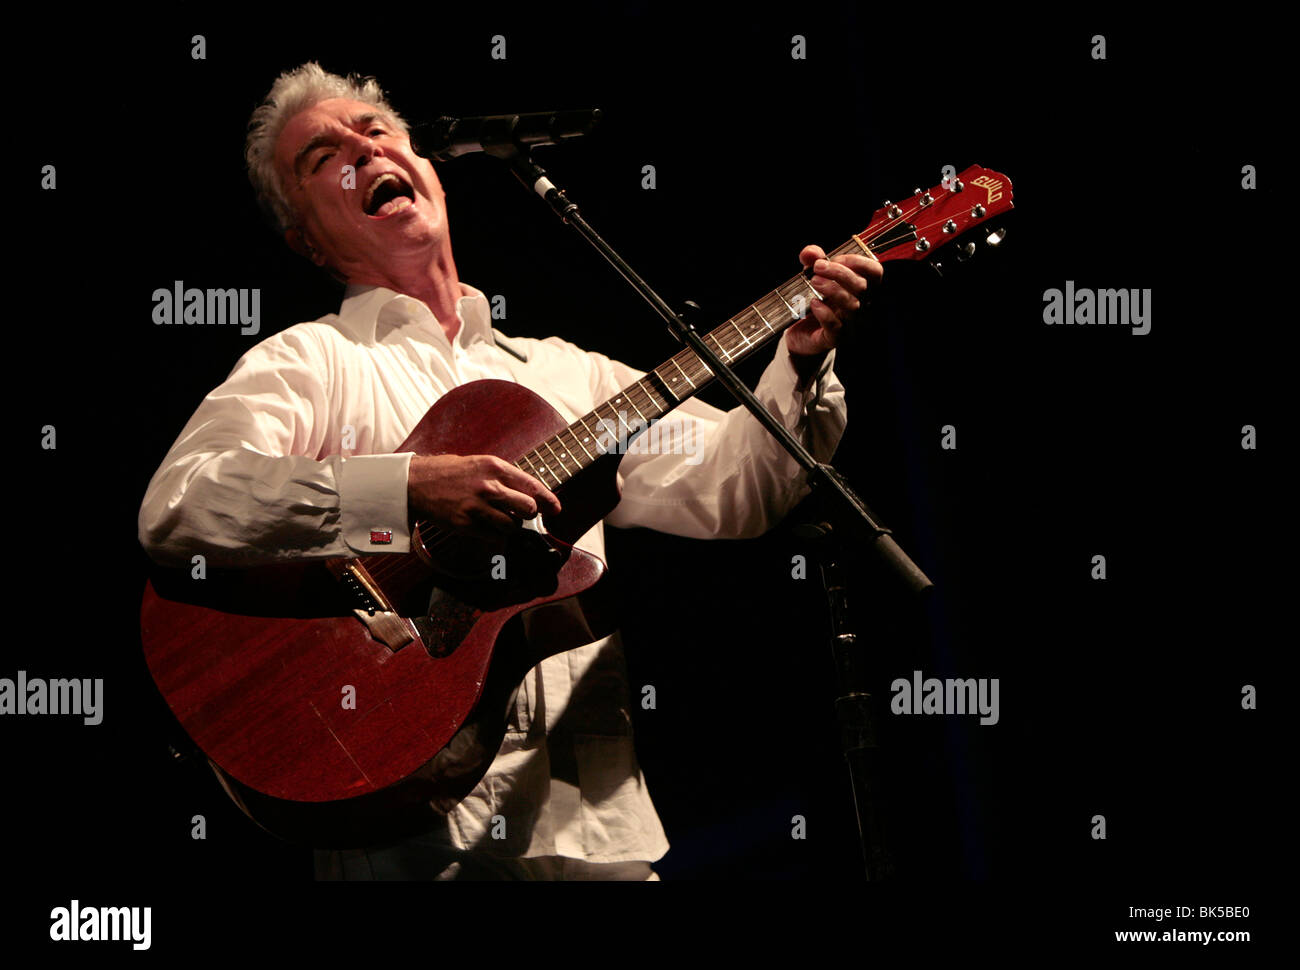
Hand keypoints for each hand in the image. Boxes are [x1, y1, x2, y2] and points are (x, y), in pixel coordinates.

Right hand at [408, 454, 561, 538]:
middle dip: (529, 514)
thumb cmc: (450, 472)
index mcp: (495, 467)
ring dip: (511, 526)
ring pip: (512, 526)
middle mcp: (488, 486)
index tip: (556, 509)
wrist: (416, 483)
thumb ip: (504, 476)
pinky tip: (488, 529)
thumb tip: (530, 492)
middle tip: (521, 514)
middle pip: (528, 508)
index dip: (549, 500)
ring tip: (500, 520)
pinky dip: (497, 537)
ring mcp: (477, 507)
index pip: (532, 486)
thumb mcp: (480, 463)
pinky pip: (495, 537)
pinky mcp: (466, 524)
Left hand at [784, 244, 882, 360]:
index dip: (858, 261)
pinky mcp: (835, 338)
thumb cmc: (813, 302)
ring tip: (813, 281)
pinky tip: (813, 303)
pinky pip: (835, 326)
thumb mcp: (813, 275)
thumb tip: (811, 252)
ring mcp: (851, 324)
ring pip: (852, 305)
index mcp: (861, 289)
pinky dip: (824, 312)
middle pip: (862, 287)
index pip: (875, 273)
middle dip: (839, 273)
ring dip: (832, 289)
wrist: (800, 333)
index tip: (835, 258)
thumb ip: (813, 260)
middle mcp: (861, 306)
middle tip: (818, 267)